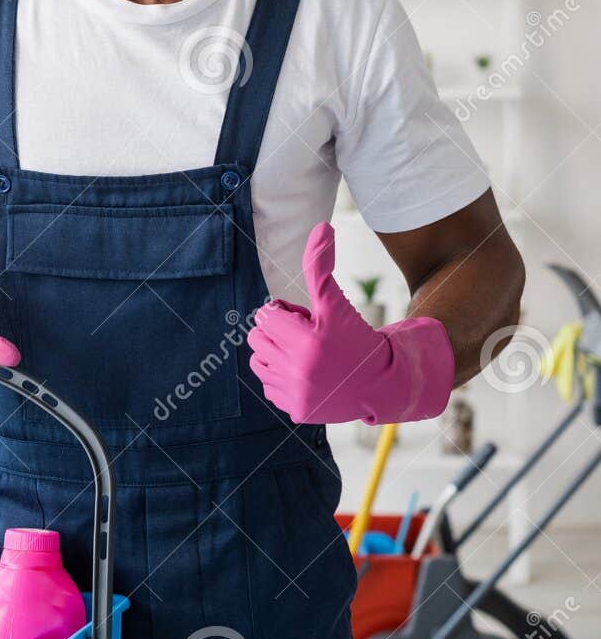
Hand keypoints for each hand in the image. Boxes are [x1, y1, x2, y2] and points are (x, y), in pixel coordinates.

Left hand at [247, 222, 453, 424]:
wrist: (380, 382)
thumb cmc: (355, 336)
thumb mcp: (336, 301)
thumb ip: (320, 266)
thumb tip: (321, 227)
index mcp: (306, 342)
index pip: (264, 317)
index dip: (284, 314)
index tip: (304, 319)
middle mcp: (298, 371)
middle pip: (257, 339)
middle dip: (277, 332)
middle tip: (303, 335)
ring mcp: (295, 394)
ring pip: (258, 362)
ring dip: (275, 354)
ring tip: (303, 354)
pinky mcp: (295, 412)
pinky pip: (268, 386)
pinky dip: (282, 378)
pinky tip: (306, 375)